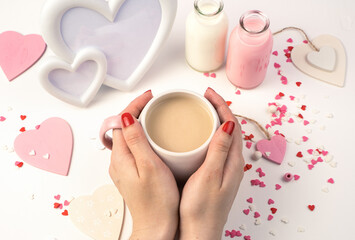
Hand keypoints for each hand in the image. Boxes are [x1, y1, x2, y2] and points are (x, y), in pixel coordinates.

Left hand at [109, 91, 178, 239]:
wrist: (156, 227)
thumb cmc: (157, 202)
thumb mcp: (149, 167)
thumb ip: (136, 141)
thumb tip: (125, 117)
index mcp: (121, 156)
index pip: (120, 120)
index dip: (134, 105)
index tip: (149, 97)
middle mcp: (118, 160)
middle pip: (122, 126)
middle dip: (136, 110)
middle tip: (153, 103)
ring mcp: (124, 167)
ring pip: (128, 136)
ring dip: (138, 122)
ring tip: (154, 115)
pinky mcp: (132, 172)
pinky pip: (133, 146)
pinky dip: (141, 135)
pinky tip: (153, 137)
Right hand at [179, 88, 244, 239]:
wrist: (200, 232)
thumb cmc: (202, 209)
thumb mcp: (209, 176)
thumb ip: (219, 150)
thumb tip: (228, 124)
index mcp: (233, 161)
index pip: (232, 124)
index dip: (222, 105)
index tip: (209, 94)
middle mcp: (233, 163)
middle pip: (230, 127)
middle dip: (219, 108)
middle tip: (205, 98)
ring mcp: (225, 168)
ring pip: (224, 136)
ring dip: (216, 120)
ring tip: (203, 110)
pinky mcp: (217, 173)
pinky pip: (218, 145)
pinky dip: (211, 133)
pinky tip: (200, 135)